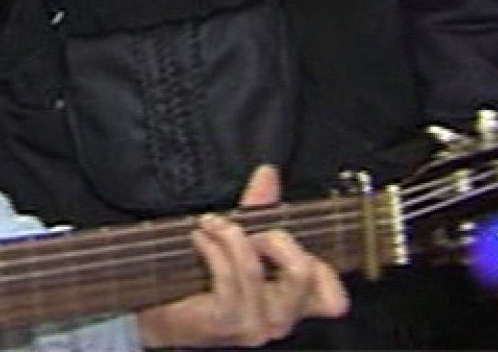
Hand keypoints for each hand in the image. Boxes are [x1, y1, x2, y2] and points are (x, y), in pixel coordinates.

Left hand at [137, 166, 349, 347]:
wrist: (165, 316)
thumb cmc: (205, 283)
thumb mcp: (241, 243)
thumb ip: (259, 210)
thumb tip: (267, 174)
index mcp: (293, 304)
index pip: (332, 298)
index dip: (323, 266)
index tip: (287, 236)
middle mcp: (280, 318)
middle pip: (303, 273)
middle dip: (275, 238)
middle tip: (249, 229)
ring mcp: (255, 324)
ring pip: (255, 269)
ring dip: (230, 235)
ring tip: (212, 224)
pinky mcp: (226, 322)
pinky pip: (227, 276)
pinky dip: (213, 248)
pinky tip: (200, 238)